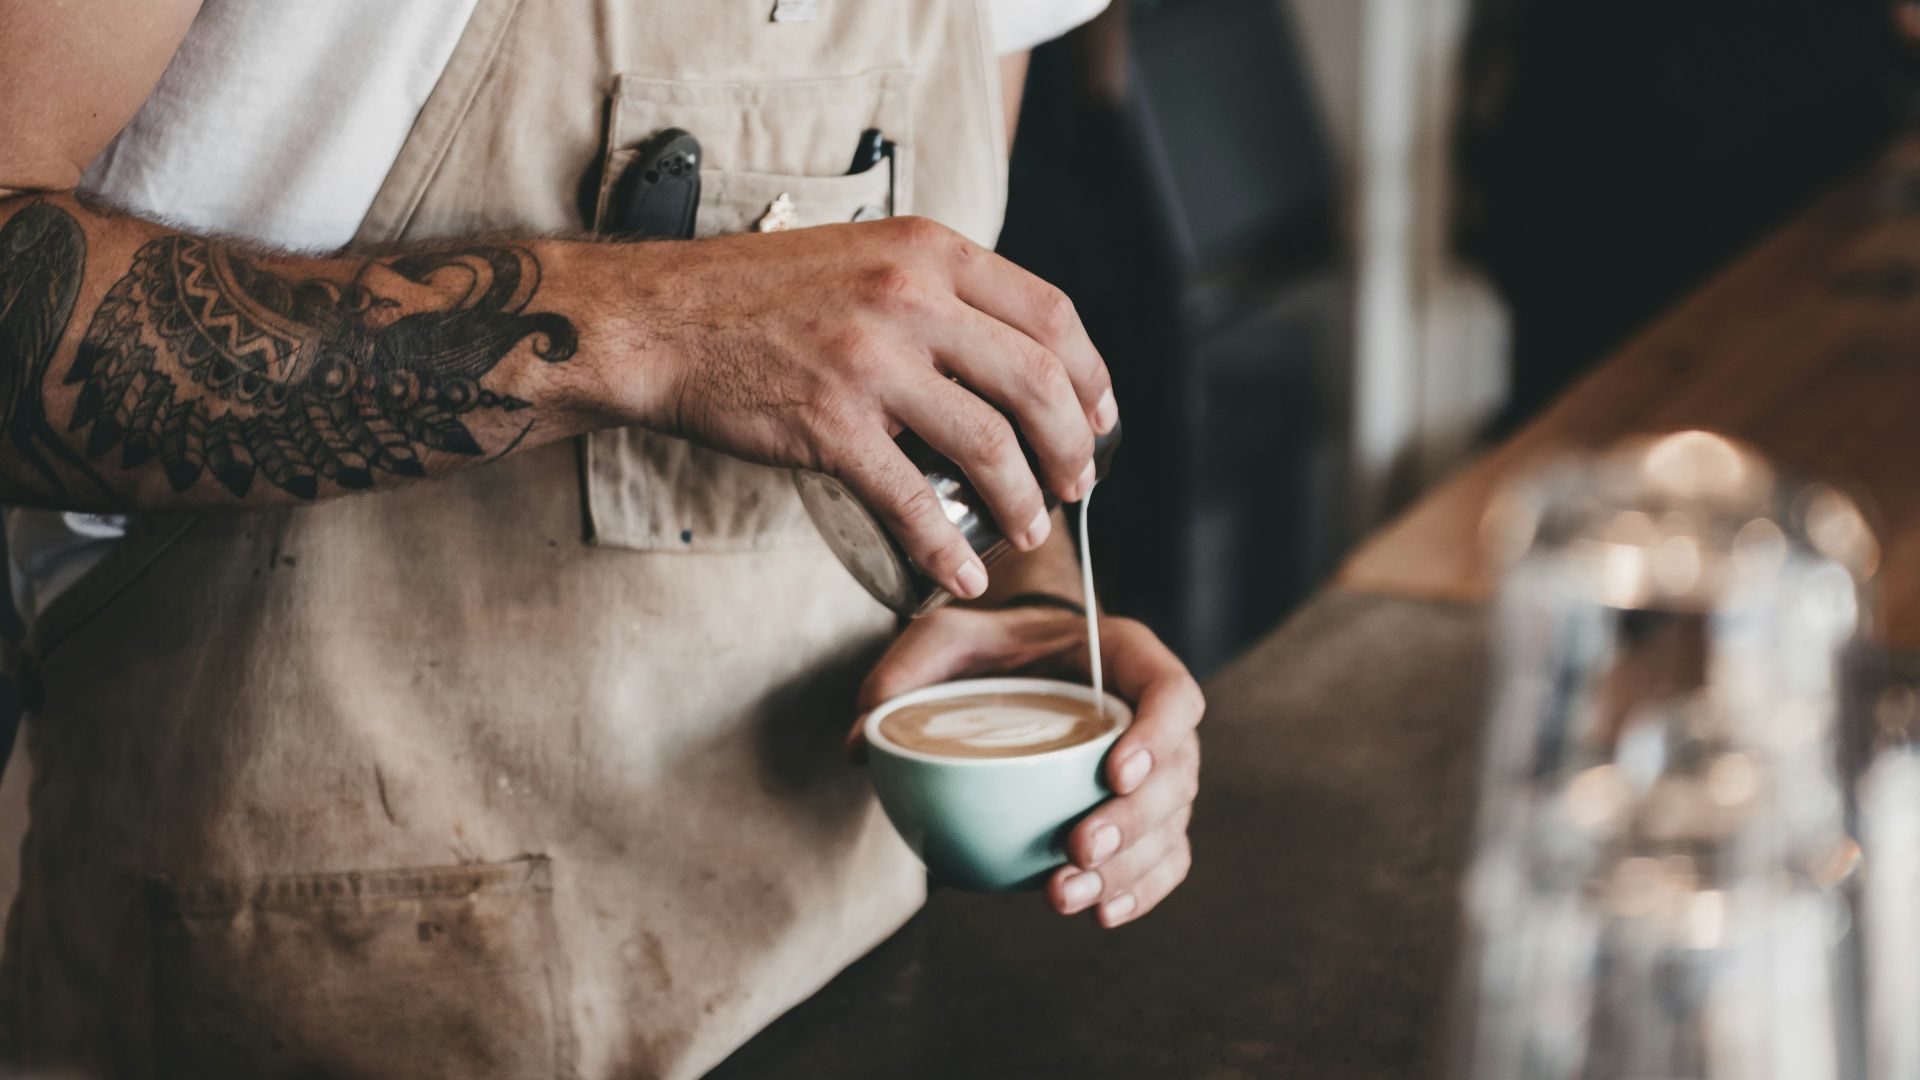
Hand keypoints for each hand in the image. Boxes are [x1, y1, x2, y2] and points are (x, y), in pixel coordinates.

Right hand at [602, 217, 1117, 599]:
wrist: (657, 321)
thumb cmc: (755, 297)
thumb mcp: (862, 256)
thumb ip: (934, 292)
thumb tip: (1006, 357)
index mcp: (929, 250)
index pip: (1050, 313)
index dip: (1091, 375)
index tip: (1100, 418)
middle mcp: (909, 297)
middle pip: (1037, 381)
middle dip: (1073, 447)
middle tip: (1076, 485)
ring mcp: (869, 361)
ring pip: (989, 444)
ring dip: (1024, 500)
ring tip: (1028, 530)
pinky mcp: (829, 424)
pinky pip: (912, 501)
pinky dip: (948, 548)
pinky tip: (962, 573)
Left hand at [857, 605, 1202, 927]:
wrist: (1022, 665)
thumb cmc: (994, 647)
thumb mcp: (947, 637)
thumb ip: (906, 671)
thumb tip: (861, 741)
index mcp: (1127, 659)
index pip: (1172, 693)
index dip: (1157, 736)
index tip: (1114, 772)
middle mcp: (1154, 717)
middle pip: (1177, 775)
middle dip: (1134, 821)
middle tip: (1077, 849)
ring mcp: (1157, 772)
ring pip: (1169, 826)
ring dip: (1128, 869)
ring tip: (1065, 895)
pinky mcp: (1144, 816)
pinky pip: (1164, 859)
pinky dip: (1141, 891)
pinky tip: (1101, 914)